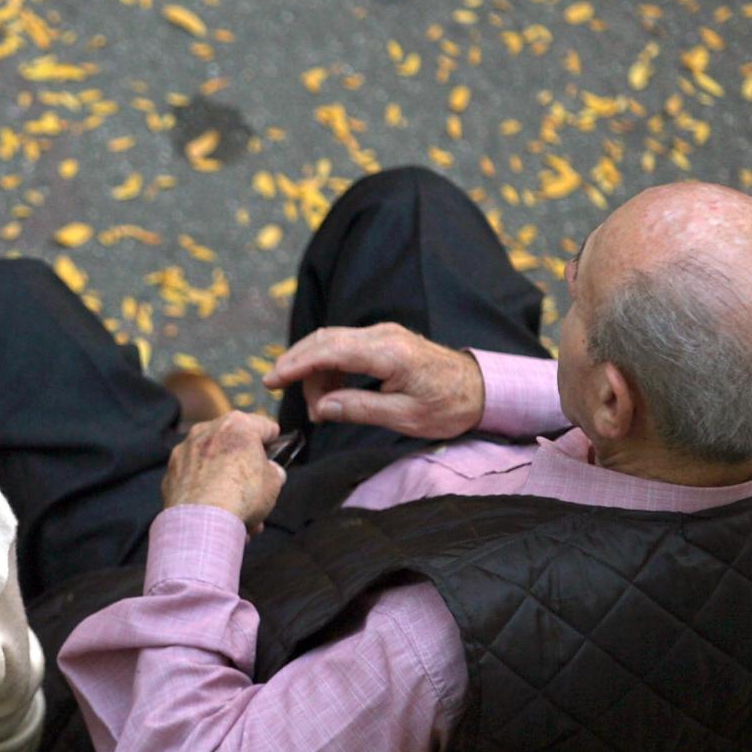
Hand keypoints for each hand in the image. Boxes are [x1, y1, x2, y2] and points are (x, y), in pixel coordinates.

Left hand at [162, 412, 287, 533]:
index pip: (262, 425)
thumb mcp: (274, 482)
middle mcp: (205, 431)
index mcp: (236, 425)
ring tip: (238, 513)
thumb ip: (272, 472)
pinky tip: (216, 516)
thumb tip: (270, 473)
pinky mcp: (170, 475)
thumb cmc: (242, 495)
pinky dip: (205, 495)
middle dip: (245, 468)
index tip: (276, 447)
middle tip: (256, 489)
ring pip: (212, 466)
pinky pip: (194, 482)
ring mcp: (184, 452)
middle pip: (232, 446)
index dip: (273, 438)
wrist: (202, 521)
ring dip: (225, 485)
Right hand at [261, 323, 484, 439]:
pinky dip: (328, 367)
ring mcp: (383, 334)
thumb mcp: (404, 417)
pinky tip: (330, 393)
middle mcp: (383, 335)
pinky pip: (344, 347)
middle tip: (282, 394)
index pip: (329, 351)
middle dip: (297, 366)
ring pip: (330, 343)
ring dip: (314, 371)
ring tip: (319, 407)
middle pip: (324, 341)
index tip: (271, 380)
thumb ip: (359, 409)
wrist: (481, 389)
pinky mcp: (383, 340)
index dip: (296, 365)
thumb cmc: (449, 406)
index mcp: (388, 353)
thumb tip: (321, 408)